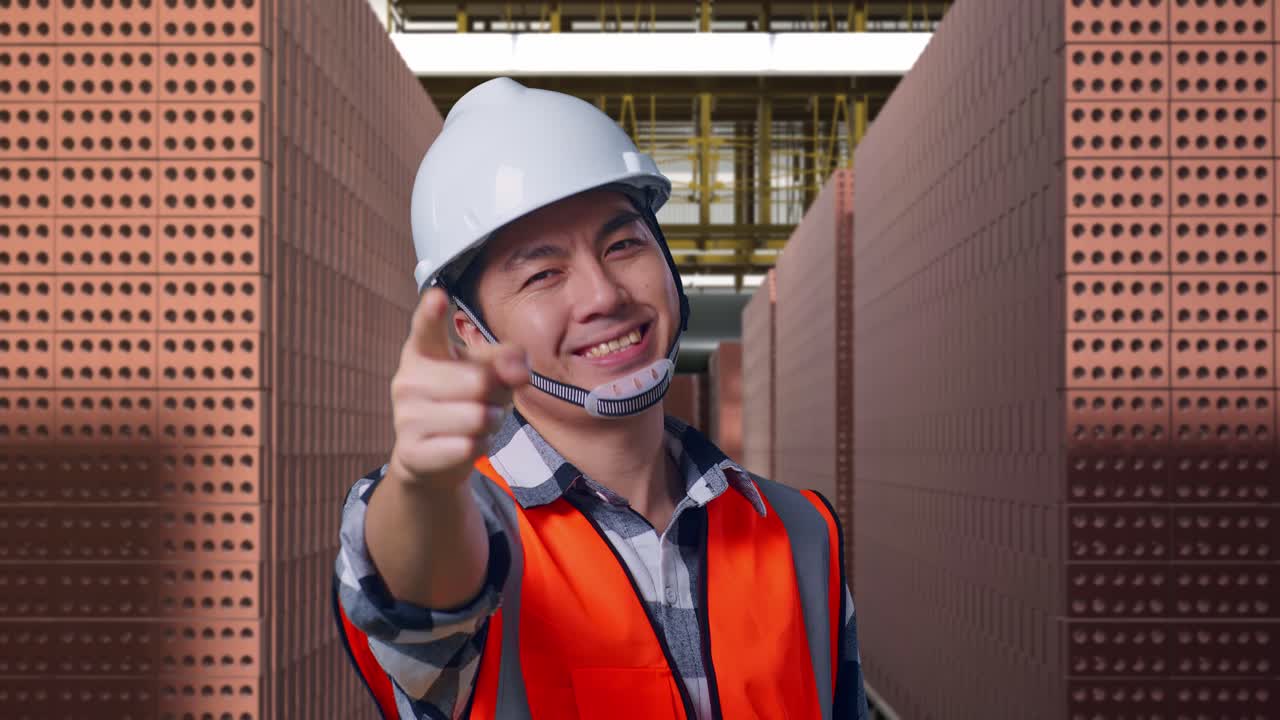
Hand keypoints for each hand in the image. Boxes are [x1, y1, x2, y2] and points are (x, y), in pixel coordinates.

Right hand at [387, 287, 528, 488]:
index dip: (432, 313)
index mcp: (424, 349)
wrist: (432, 455)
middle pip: (478, 381)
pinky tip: (463, 444)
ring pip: (477, 417)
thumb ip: (507, 360)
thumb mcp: (489, 371)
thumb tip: (519, 370)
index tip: (437, 296)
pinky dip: (479, 447)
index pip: (427, 328)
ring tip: (474, 423)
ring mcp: (405, 416)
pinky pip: (469, 447)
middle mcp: (408, 378)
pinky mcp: (412, 452)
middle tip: (481, 400)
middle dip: (494, 395)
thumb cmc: (464, 399)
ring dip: (489, 423)